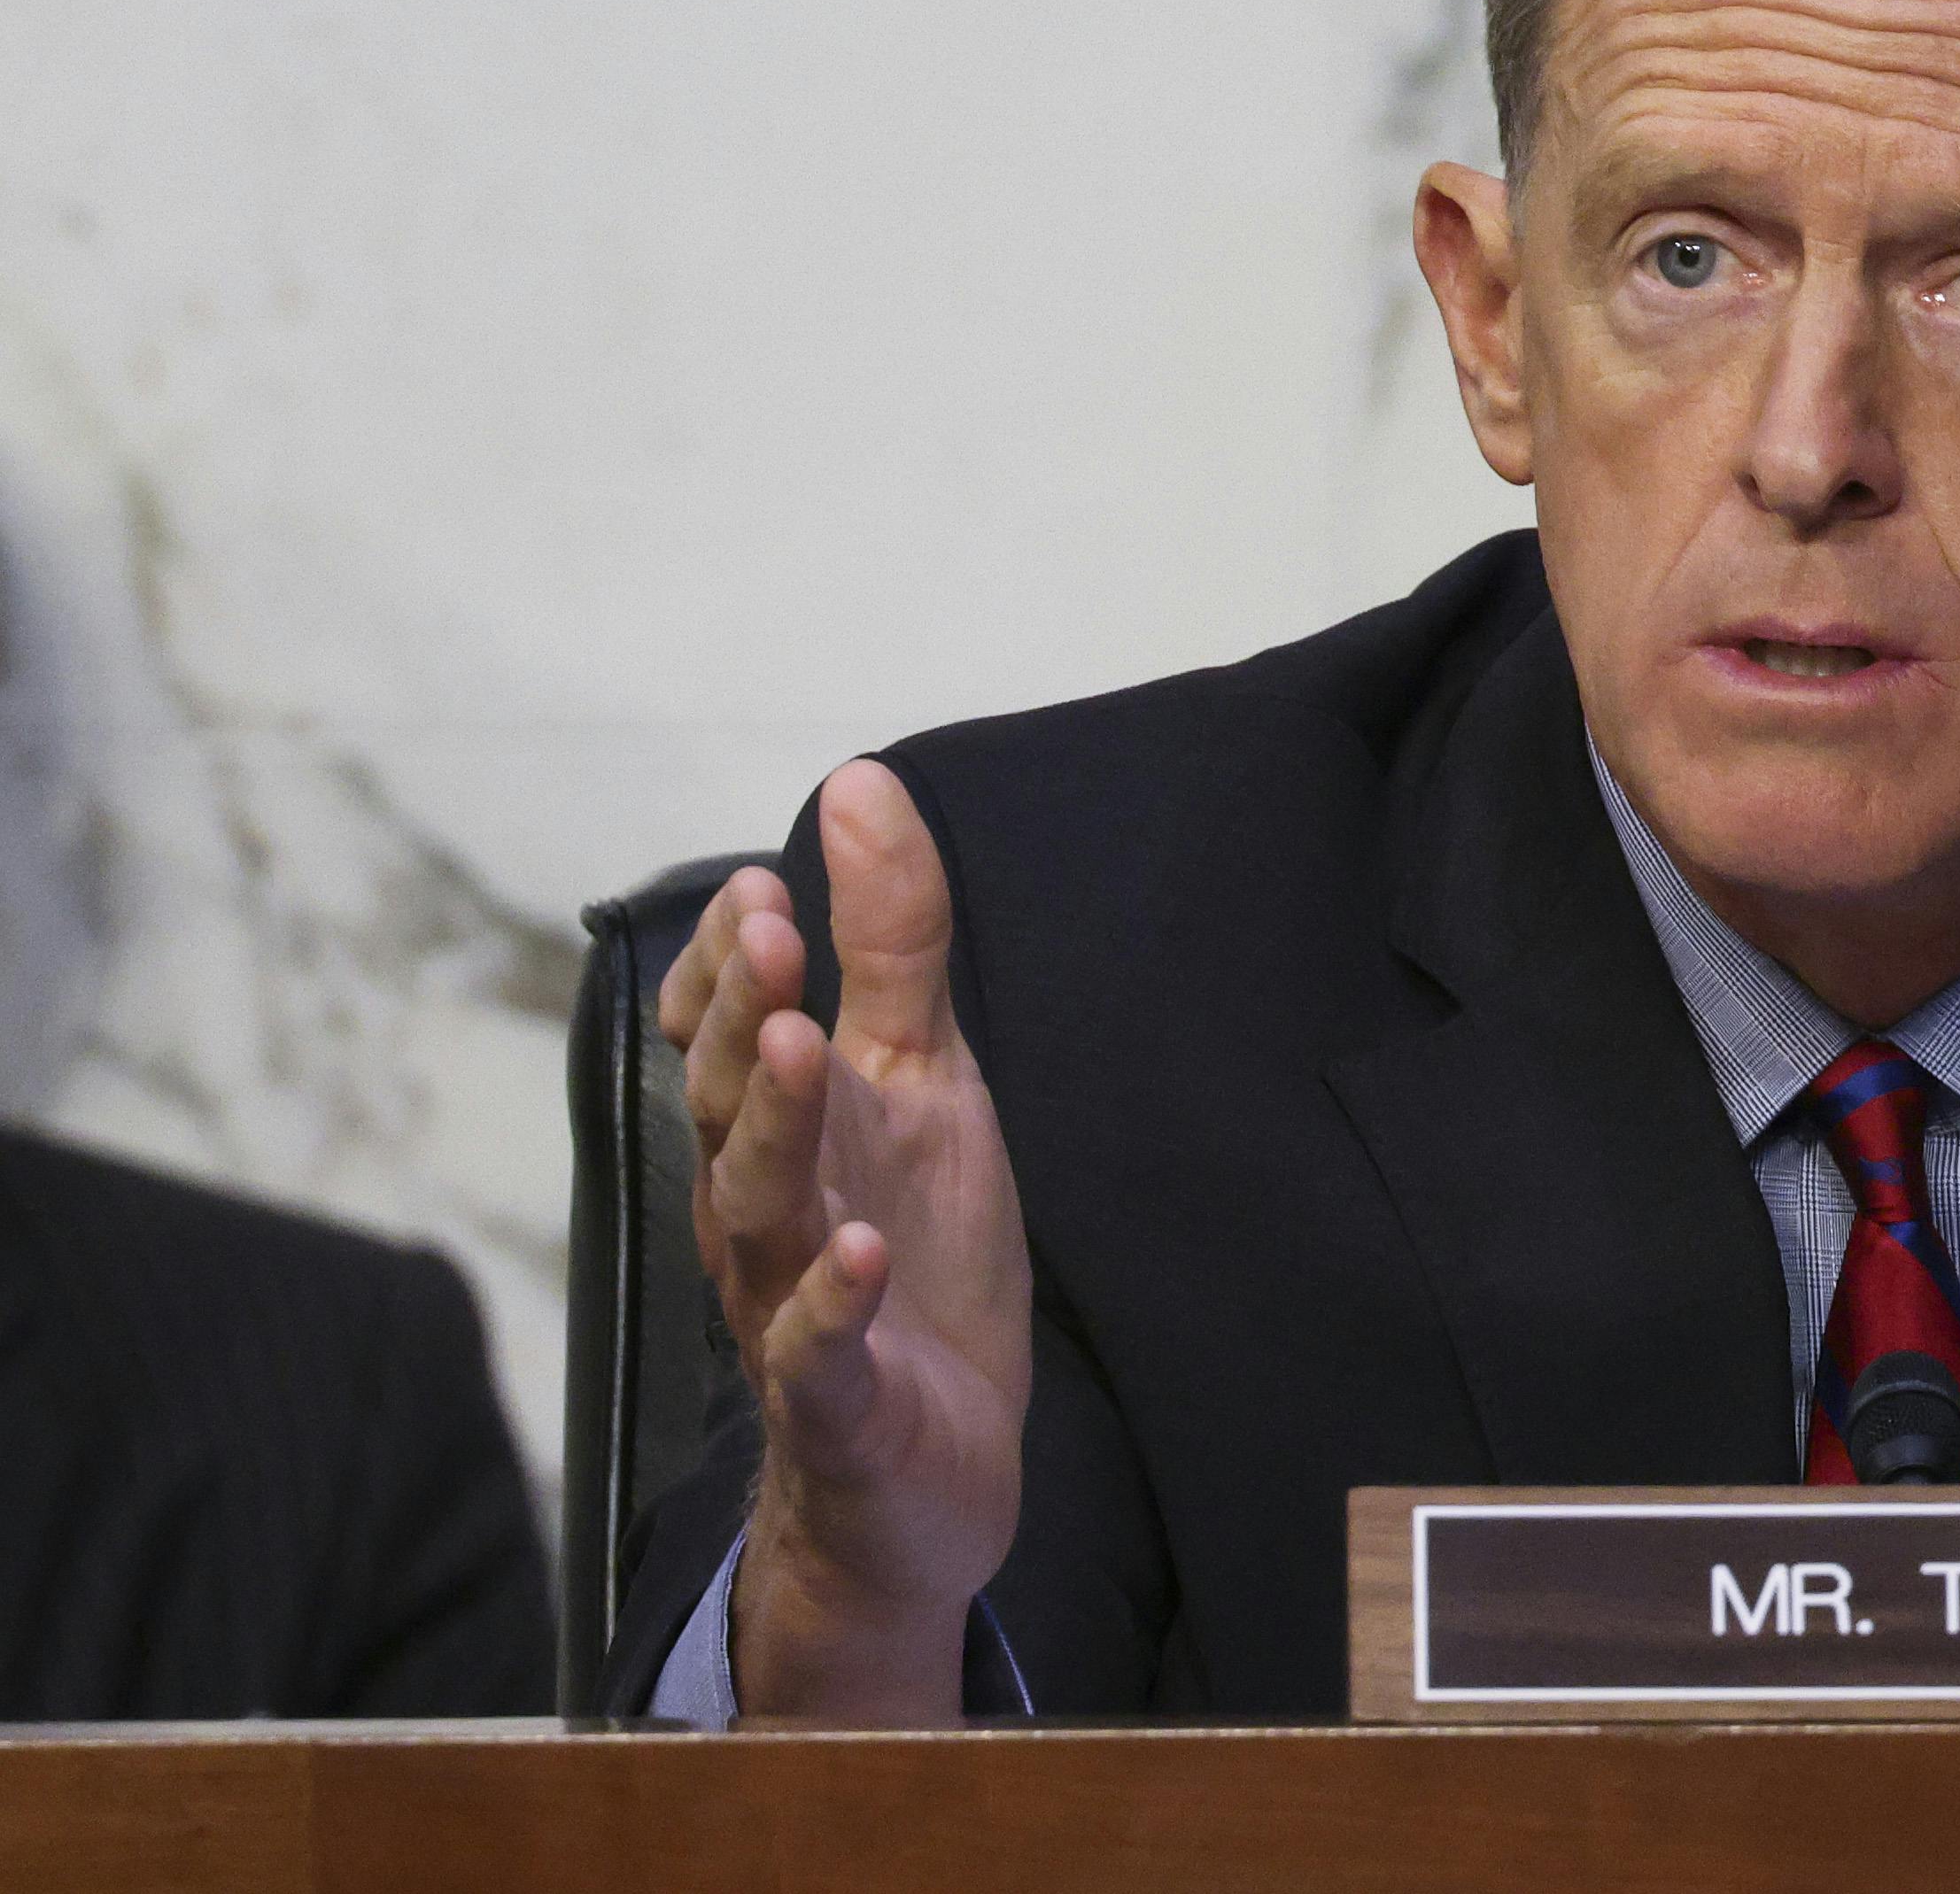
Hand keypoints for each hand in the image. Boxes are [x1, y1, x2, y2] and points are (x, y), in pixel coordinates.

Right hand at [665, 759, 1031, 1720]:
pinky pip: (817, 1352)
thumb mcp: (925, 1081)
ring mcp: (794, 1304)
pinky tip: (858, 1251)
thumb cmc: (915, 1258)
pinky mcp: (840, 1402)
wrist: (934, 1472)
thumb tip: (862, 785)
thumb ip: (894, 944)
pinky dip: (832, 1301)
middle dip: (747, 1016)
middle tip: (775, 933)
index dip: (738, 962)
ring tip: (801, 1047)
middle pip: (729, 1101)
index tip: (763, 886)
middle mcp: (768, 1208)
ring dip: (775, 1126)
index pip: (729, 1030)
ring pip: (758, 1209)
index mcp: (789, 1128)